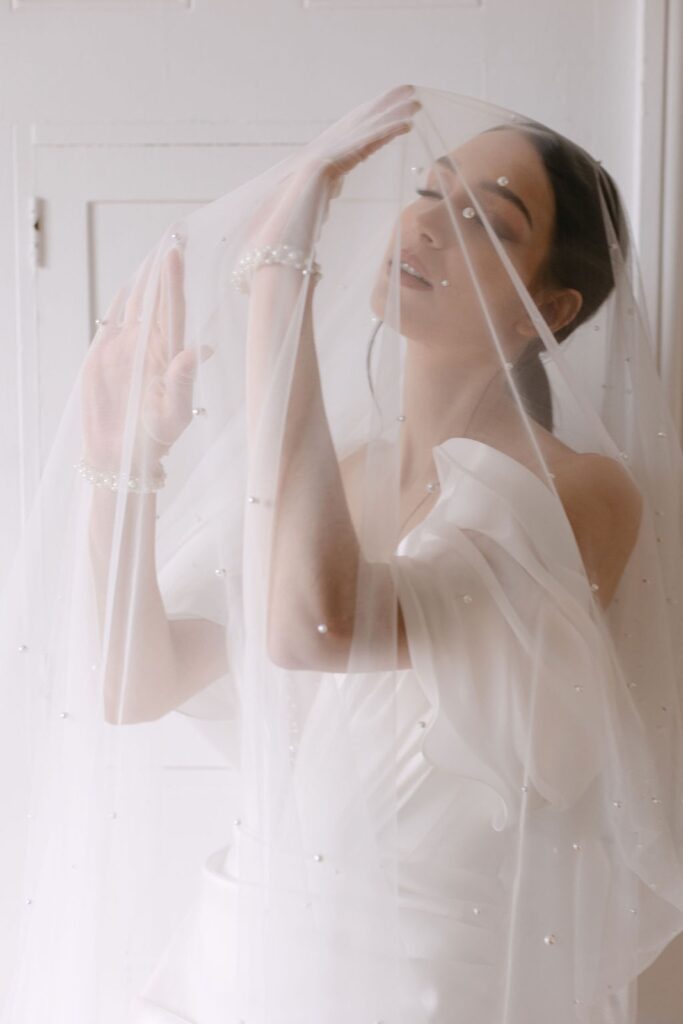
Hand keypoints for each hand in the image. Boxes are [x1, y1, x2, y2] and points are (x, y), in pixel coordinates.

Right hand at [80, 244, 213, 473]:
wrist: (120, 455)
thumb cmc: (154, 439)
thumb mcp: (174, 414)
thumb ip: (183, 382)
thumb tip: (199, 349)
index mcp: (169, 356)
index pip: (174, 311)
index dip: (175, 282)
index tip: (176, 254)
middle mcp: (151, 346)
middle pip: (158, 301)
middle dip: (164, 270)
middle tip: (173, 235)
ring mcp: (127, 349)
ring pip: (137, 307)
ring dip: (144, 281)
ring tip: (153, 252)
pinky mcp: (104, 356)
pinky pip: (112, 323)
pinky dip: (118, 304)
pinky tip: (127, 286)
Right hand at [247, 84, 421, 251]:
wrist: (272, 254)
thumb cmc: (284, 251)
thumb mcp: (306, 229)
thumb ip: (317, 218)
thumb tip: (318, 226)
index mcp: (317, 175)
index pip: (352, 146)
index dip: (373, 130)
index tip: (394, 119)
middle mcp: (318, 161)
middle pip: (358, 128)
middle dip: (382, 107)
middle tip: (408, 91)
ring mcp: (320, 160)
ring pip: (362, 131)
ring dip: (390, 112)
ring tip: (415, 98)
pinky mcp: (327, 165)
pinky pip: (362, 145)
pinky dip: (385, 132)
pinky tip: (407, 123)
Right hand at [305, 83, 421, 191]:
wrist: (305, 181)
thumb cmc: (308, 186)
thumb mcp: (323, 181)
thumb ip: (332, 182)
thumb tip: (333, 190)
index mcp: (336, 138)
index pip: (361, 120)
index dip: (376, 109)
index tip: (389, 102)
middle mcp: (345, 132)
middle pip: (372, 111)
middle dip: (390, 99)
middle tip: (409, 89)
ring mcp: (352, 137)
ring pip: (380, 120)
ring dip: (398, 110)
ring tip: (417, 103)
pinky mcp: (359, 146)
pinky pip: (380, 135)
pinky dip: (393, 129)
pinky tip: (408, 125)